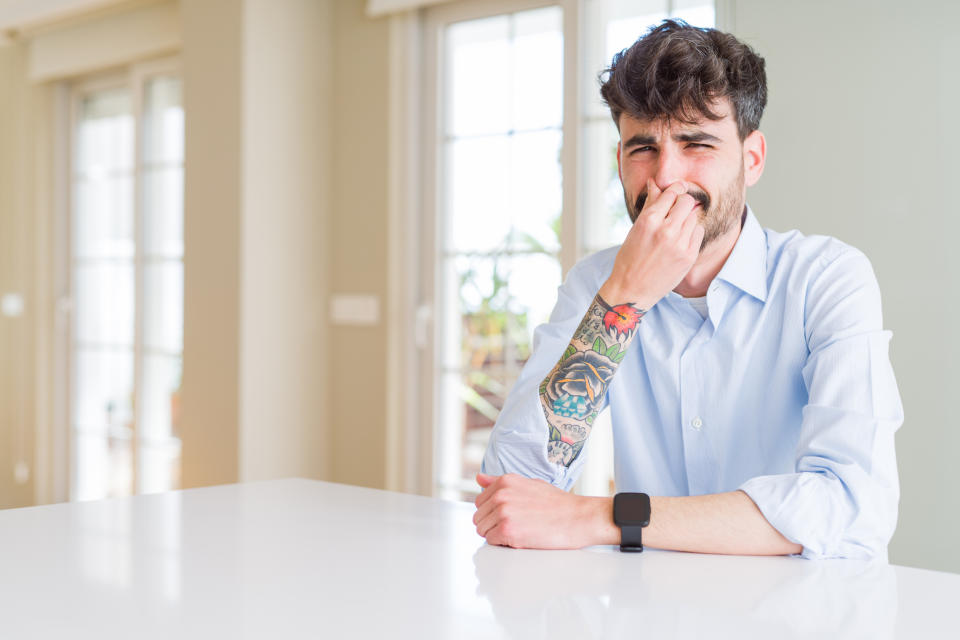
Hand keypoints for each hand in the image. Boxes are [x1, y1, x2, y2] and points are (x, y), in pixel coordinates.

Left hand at [473, 473, 613, 548]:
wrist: (578, 517)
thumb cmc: (557, 503)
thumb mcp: (529, 484)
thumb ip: (500, 482)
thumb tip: (479, 478)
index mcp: (505, 482)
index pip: (480, 502)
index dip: (493, 513)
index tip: (510, 516)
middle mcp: (501, 495)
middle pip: (479, 518)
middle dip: (493, 525)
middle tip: (516, 526)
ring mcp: (504, 512)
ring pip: (483, 531)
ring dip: (497, 535)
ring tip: (520, 531)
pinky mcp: (508, 531)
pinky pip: (492, 542)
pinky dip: (503, 544)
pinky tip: (522, 538)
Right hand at [600, 179, 704, 307]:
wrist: (632, 289)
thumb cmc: (629, 258)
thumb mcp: (635, 229)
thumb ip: (650, 205)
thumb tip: (655, 183)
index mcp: (648, 221)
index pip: (671, 193)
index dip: (675, 190)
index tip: (676, 191)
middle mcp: (665, 230)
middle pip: (687, 201)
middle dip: (682, 202)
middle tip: (676, 210)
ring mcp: (679, 244)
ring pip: (694, 216)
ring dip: (687, 218)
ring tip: (676, 228)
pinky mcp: (689, 256)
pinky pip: (699, 232)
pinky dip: (692, 232)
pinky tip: (681, 239)